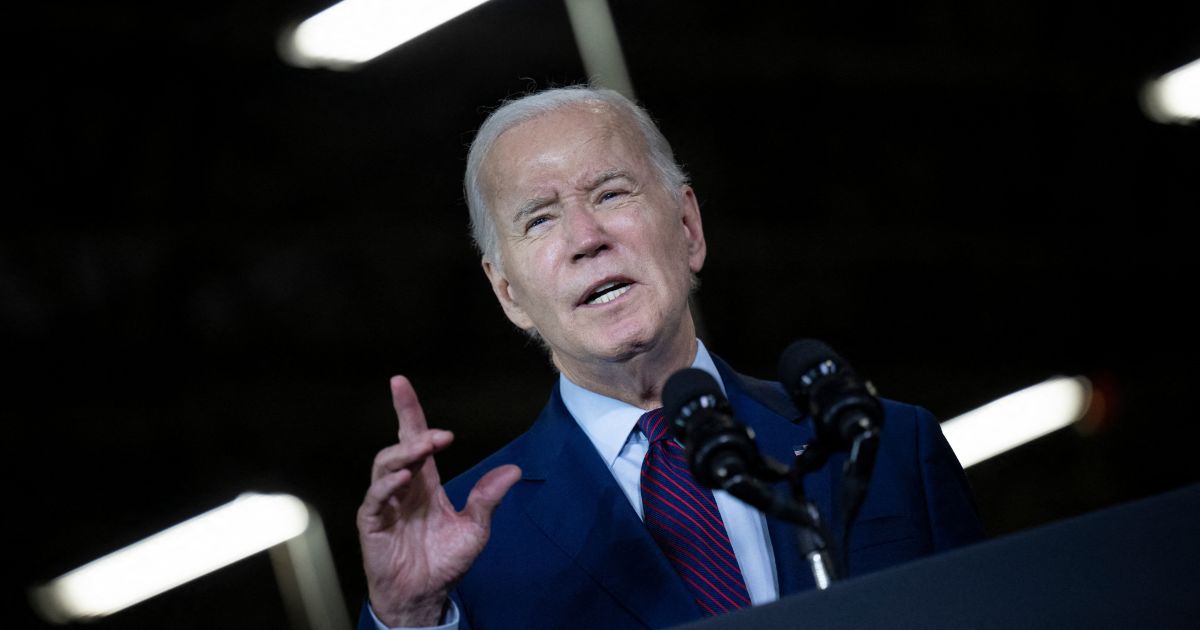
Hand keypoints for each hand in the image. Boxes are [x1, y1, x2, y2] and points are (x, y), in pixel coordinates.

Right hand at [356, 375, 520, 626]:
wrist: (425, 596)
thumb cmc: (445, 562)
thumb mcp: (475, 528)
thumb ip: (488, 499)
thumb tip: (514, 470)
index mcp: (424, 482)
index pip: (413, 438)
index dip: (407, 411)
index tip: (400, 383)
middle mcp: (402, 486)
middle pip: (398, 446)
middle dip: (413, 431)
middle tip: (440, 435)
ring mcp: (385, 503)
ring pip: (385, 465)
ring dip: (404, 453)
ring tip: (424, 448)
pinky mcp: (373, 522)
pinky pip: (376, 497)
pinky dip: (388, 484)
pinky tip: (405, 477)